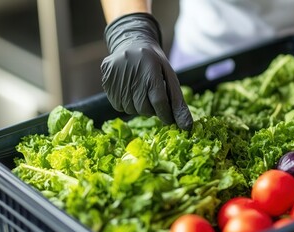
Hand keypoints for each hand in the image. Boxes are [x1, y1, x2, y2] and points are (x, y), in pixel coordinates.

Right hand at [101, 13, 192, 129]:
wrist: (133, 42)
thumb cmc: (155, 64)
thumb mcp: (170, 78)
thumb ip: (178, 103)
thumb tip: (187, 127)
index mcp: (152, 70)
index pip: (159, 101)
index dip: (165, 114)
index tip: (169, 119)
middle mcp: (132, 72)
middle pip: (143, 108)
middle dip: (152, 109)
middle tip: (154, 99)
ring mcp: (116, 76)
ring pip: (130, 109)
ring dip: (138, 107)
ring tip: (141, 92)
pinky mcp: (106, 80)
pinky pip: (118, 105)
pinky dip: (127, 104)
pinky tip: (130, 91)